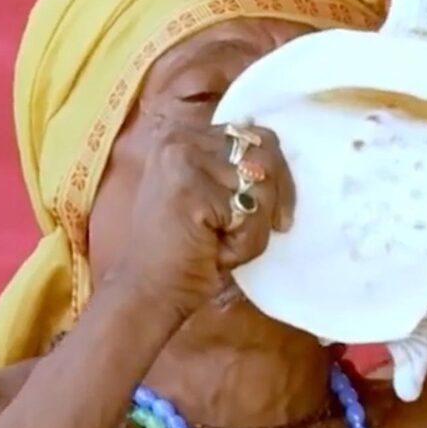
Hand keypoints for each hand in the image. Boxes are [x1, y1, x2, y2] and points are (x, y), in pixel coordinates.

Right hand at [115, 123, 295, 316]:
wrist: (148, 292)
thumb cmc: (183, 250)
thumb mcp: (212, 197)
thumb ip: (237, 170)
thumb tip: (276, 155)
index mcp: (184, 135)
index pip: (258, 136)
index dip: (278, 177)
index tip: (277, 214)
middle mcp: (179, 139)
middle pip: (266, 156)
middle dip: (274, 201)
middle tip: (250, 233)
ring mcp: (182, 161)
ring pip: (262, 186)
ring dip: (254, 228)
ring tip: (220, 244)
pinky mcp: (190, 190)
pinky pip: (251, 214)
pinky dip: (245, 244)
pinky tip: (215, 253)